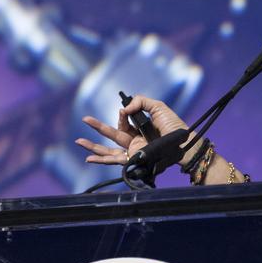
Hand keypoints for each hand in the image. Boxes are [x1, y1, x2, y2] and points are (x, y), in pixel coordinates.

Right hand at [75, 95, 190, 165]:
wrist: (182, 142)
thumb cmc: (174, 126)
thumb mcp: (158, 107)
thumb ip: (140, 102)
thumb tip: (123, 109)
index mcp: (140, 129)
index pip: (124, 122)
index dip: (122, 115)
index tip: (124, 111)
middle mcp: (135, 140)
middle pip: (112, 134)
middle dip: (97, 127)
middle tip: (84, 119)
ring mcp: (133, 151)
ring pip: (108, 149)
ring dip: (93, 146)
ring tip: (79, 142)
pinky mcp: (134, 159)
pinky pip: (114, 160)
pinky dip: (101, 159)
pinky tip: (89, 158)